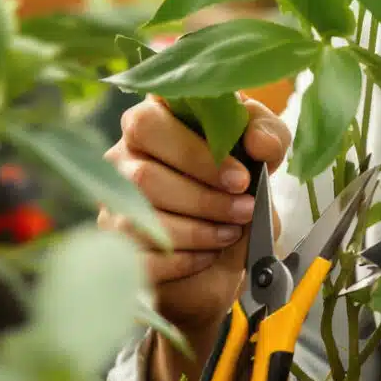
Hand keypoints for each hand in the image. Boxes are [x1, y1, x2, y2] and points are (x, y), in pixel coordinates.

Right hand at [99, 96, 288, 336]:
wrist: (227, 246)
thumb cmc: (235, 183)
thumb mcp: (262, 152)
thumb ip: (268, 136)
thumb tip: (259, 144)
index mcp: (151, 120)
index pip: (148, 122)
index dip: (193, 153)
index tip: (240, 178)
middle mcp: (121, 158)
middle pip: (144, 175)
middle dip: (203, 198)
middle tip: (244, 210)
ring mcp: (112, 204)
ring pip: (140, 217)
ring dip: (196, 230)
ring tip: (232, 232)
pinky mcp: (116, 247)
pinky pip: (140, 257)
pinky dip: (181, 259)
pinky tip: (208, 255)